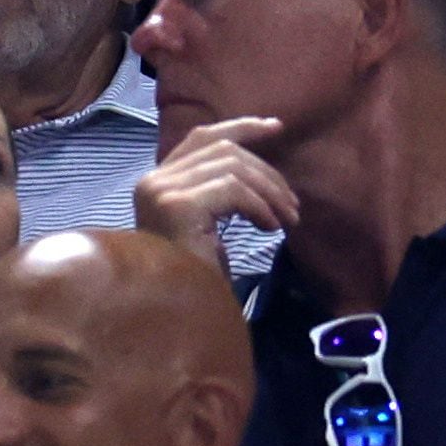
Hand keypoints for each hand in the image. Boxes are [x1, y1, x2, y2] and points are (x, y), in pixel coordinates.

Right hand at [131, 116, 296, 272]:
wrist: (175, 318)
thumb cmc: (194, 280)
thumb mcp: (208, 229)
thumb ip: (219, 195)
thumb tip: (259, 172)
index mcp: (155, 181)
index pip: (202, 138)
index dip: (241, 127)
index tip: (277, 127)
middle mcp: (151, 180)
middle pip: (223, 150)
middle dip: (267, 172)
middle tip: (293, 206)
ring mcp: (161, 191)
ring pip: (232, 167)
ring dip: (269, 192)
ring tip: (287, 220)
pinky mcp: (176, 207)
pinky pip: (232, 189)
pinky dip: (259, 205)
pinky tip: (270, 228)